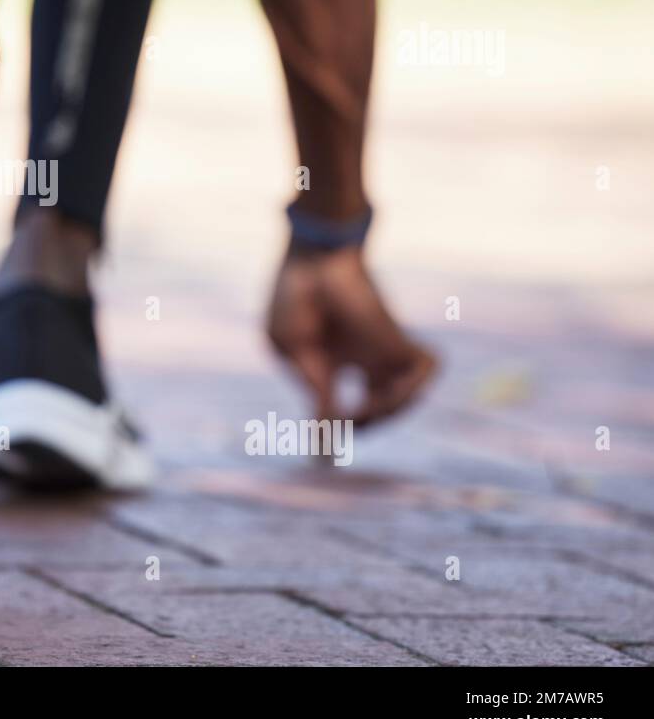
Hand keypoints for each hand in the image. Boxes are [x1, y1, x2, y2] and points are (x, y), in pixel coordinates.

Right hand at [265, 244, 435, 427]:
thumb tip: (331, 424)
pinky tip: (389, 393)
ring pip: (405, 394)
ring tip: (363, 410)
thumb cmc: (293, 296)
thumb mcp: (292, 348)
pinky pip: (426, 368)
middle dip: (367, 424)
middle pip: (378, 406)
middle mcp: (361, 360)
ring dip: (387, 412)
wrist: (314, 257)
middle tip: (346, 424)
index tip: (324, 461)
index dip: (333, 432)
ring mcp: (381, 349)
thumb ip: (315, 387)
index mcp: (330, 362)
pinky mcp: (398, 334)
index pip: (340, 405)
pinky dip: (414, 387)